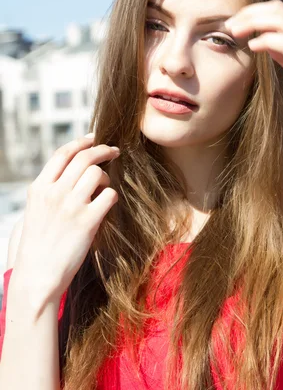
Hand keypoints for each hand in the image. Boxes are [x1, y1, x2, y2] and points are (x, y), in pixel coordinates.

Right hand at [11, 135, 119, 304]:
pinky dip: (111, 197)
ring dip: (106, 178)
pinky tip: (107, 205)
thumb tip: (74, 168)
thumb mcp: (36, 210)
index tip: (94, 138)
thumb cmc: (38, 245)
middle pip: (84, 158)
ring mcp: (71, 206)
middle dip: (103, 150)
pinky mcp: (87, 222)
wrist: (37, 277)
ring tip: (103, 189)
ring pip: (97, 174)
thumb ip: (51, 188)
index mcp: (39, 188)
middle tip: (114, 151)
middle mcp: (54, 193)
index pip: (62, 153)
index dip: (81, 142)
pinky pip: (109, 196)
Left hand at [225, 0, 282, 153]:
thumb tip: (264, 41)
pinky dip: (265, 40)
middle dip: (250, 13)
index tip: (236, 24)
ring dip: (253, 22)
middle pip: (280, 10)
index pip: (282, 11)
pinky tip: (252, 47)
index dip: (255, 12)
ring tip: (235, 32)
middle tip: (229, 26)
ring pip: (282, 21)